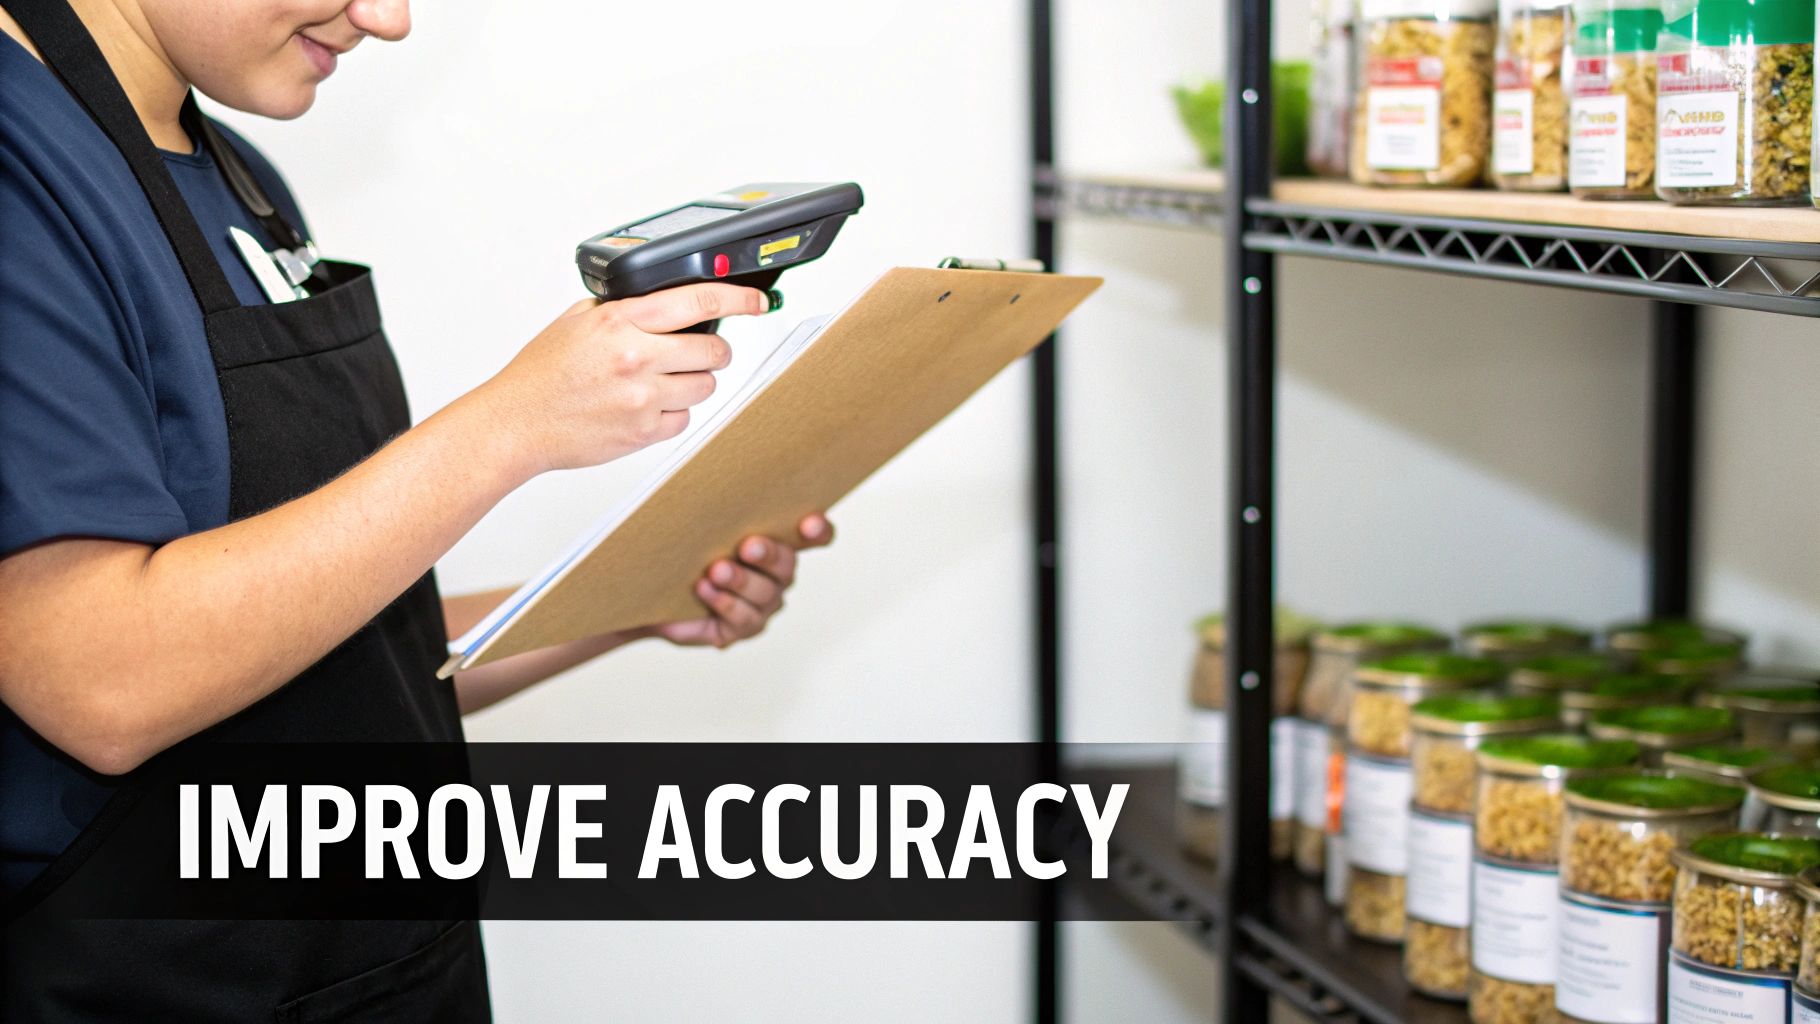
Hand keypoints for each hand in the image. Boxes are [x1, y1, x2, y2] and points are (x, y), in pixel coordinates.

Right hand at [468, 283, 768, 476]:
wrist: (516, 422)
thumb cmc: (542, 374)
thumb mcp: (577, 320)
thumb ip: (623, 308)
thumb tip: (666, 301)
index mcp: (620, 322)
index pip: (699, 301)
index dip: (739, 300)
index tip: (757, 303)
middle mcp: (636, 357)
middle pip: (714, 350)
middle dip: (713, 350)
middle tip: (697, 352)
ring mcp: (642, 398)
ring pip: (705, 387)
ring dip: (692, 382)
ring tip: (660, 381)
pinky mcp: (643, 432)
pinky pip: (684, 420)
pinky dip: (672, 413)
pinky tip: (644, 406)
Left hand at [650, 514, 834, 647]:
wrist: (653, 591)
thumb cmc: (683, 551)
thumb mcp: (702, 527)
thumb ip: (719, 514)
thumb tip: (715, 487)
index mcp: (776, 543)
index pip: (814, 536)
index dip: (819, 531)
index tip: (809, 524)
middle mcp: (777, 576)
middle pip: (786, 565)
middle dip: (768, 554)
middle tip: (748, 546)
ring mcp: (762, 605)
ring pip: (764, 594)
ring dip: (741, 580)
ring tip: (716, 570)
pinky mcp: (742, 628)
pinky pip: (743, 618)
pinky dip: (724, 602)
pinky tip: (705, 589)